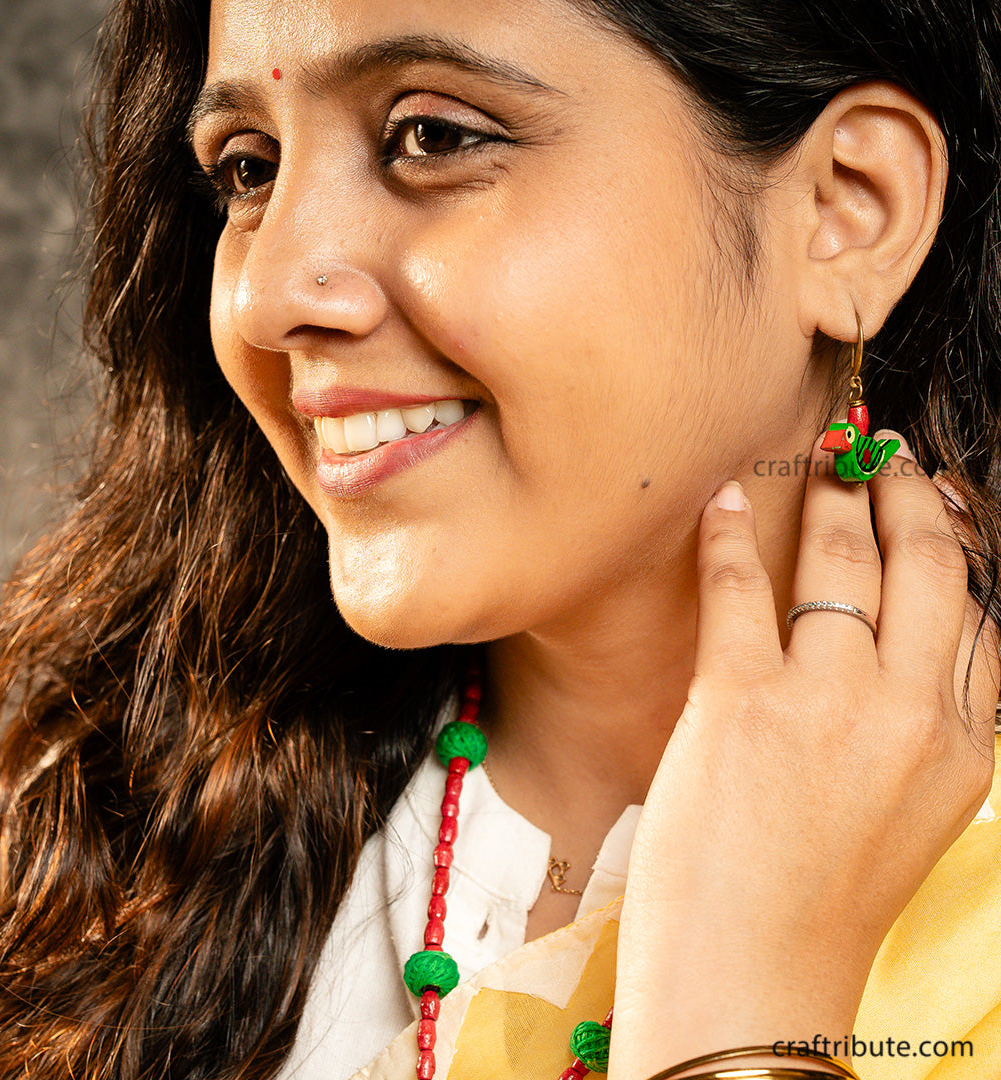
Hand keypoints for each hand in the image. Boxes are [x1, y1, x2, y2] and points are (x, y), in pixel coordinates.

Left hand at [609, 429, 999, 1078]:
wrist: (748, 977)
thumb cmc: (818, 902)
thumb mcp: (910, 815)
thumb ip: (923, 731)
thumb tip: (906, 648)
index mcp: (965, 748)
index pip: (981, 615)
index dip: (957, 545)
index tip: (937, 506)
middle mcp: (911, 713)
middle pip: (926, 567)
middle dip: (908, 496)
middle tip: (885, 457)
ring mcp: (826, 701)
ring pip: (841, 560)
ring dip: (834, 498)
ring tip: (827, 463)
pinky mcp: (738, 701)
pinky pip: (738, 588)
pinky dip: (726, 534)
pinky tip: (720, 500)